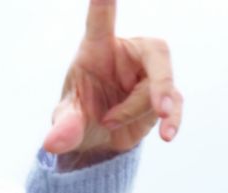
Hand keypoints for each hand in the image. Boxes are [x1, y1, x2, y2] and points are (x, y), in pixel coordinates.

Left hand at [43, 0, 182, 164]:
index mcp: (97, 49)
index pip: (101, 21)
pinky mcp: (163, 95)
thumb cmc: (78, 117)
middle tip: (158, 108)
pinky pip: (175, 102)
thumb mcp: (68, 121)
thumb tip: (54, 143)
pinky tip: (168, 133)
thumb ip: (64, 127)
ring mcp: (148, 75)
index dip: (103, 3)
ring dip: (136, 112)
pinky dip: (172, 119)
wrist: (96, 141)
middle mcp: (128, 55)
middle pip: (157, 53)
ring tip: (110, 124)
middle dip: (159, 83)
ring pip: (159, 87)